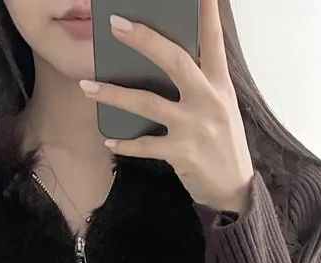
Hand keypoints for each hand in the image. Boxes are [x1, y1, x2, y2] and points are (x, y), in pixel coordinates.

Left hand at [79, 0, 253, 212]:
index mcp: (220, 84)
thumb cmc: (223, 143)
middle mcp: (208, 100)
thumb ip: (200, 83)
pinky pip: (145, 145)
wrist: (233, 188)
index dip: (206, 12)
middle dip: (143, 40)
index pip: (214, 40)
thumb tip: (166, 59)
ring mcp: (194, 127)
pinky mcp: (181, 153)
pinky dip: (124, 144)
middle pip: (174, 60)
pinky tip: (109, 141)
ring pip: (147, 103)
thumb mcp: (221, 106)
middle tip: (115, 25)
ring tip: (88, 86)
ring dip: (113, 95)